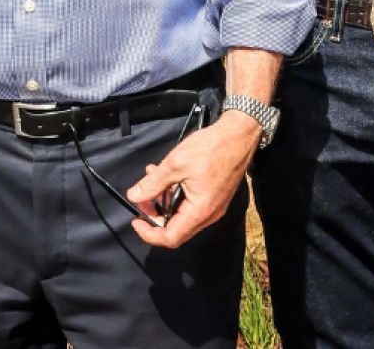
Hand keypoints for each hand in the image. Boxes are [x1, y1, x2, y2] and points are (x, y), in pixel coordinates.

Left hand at [125, 112, 260, 248]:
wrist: (240, 135)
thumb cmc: (212, 148)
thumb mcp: (176, 163)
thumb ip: (153, 183)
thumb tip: (134, 196)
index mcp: (200, 211)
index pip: (170, 238)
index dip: (149, 233)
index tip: (136, 219)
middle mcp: (209, 215)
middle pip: (176, 229)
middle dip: (154, 215)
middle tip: (142, 196)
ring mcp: (214, 207)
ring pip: (182, 215)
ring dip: (164, 200)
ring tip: (153, 177)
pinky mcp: (215, 197)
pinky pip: (191, 205)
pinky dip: (176, 195)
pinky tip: (168, 176)